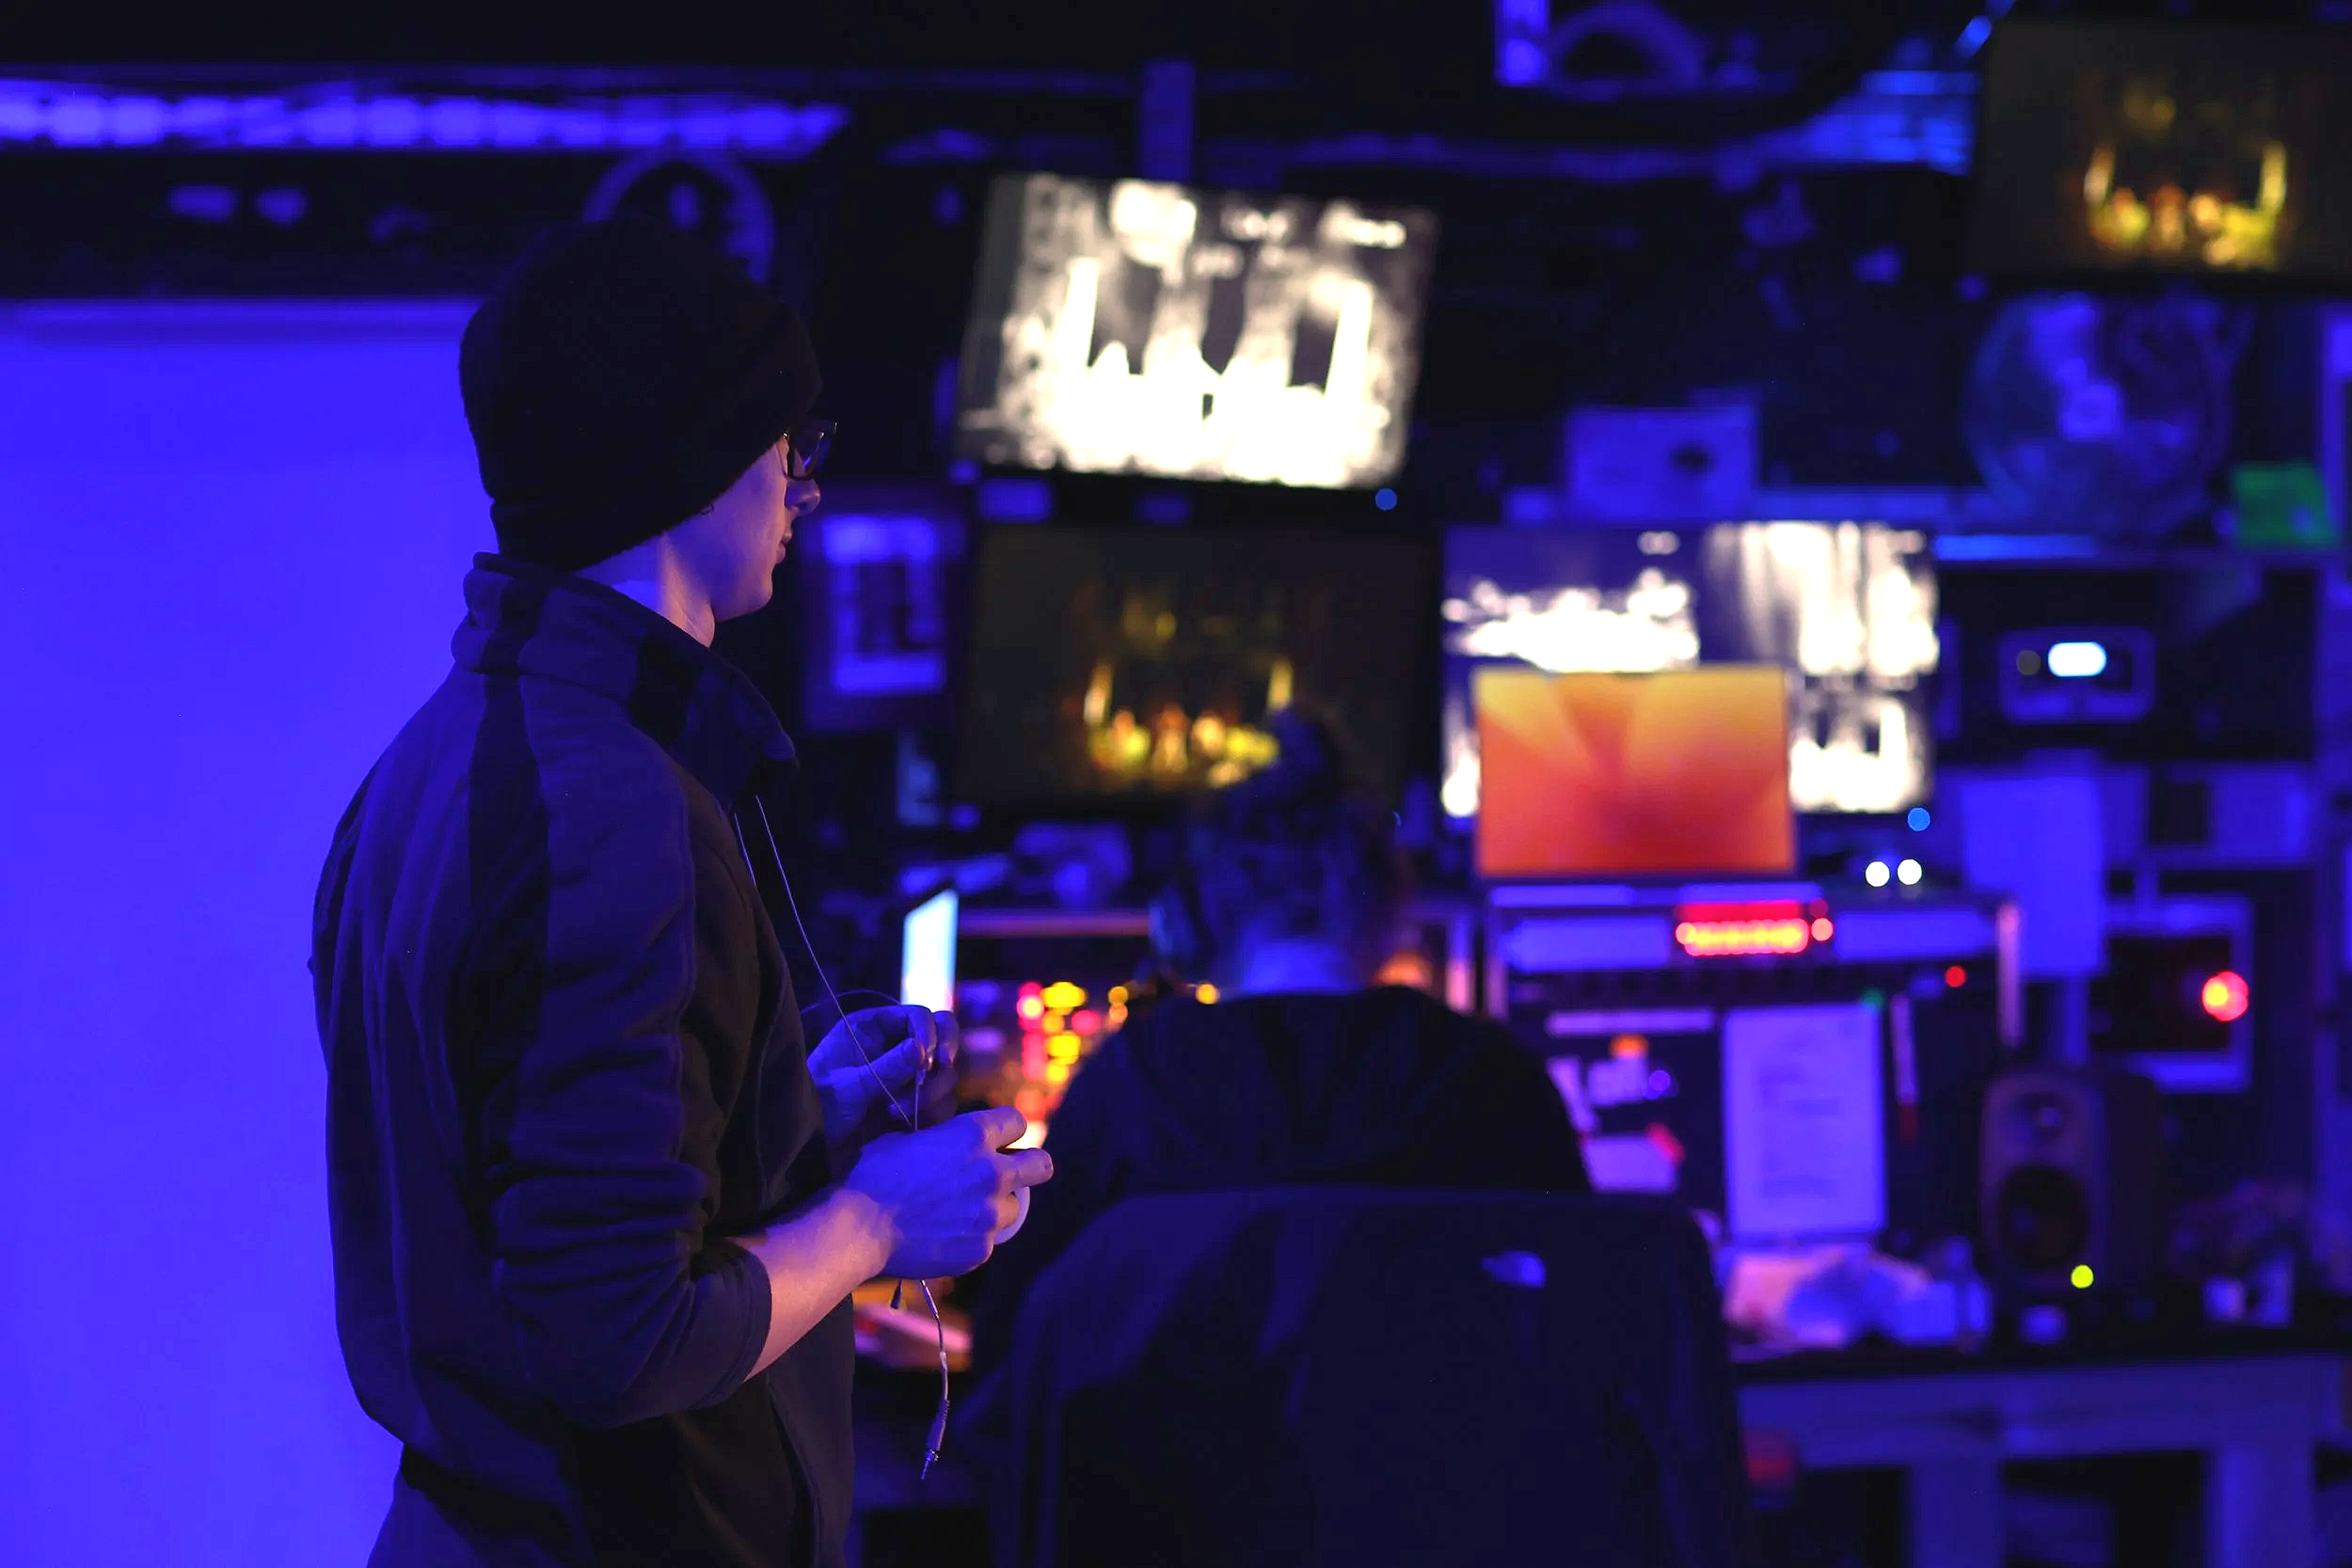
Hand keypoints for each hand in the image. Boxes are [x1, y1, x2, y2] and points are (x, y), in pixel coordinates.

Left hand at [810, 1005, 959, 1160]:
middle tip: (941, 1070)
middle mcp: (895, 1047)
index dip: (930, 1033)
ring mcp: (908, 1076)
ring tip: (896, 1113)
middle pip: (943, 1037)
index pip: (919, 1016)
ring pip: (945, 1074)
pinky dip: (932, 1113)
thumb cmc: (817, 1107)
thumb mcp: (849, 1087)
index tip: (930, 1059)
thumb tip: (920, 1049)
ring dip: (930, 1093)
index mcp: (874, 1029)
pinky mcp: (915, 1103)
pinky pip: (941, 1103)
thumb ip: (886, 1068)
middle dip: (944, 1057)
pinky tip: (906, 1125)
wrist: (810, 1146)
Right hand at [839, 1106, 1054, 1279]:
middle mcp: (990, 1171)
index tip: (998, 1141)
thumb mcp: (906, 1138)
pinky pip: (987, 1240)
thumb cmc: (873, 1177)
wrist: (859, 1228)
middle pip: (1041, 1165)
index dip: (1007, 1130)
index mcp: (972, 1135)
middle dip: (1030, 1167)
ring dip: (994, 1208)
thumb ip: (941, 1138)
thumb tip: (949, 1140)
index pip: (1016, 1122)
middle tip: (1011, 1176)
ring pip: (1012, 1208)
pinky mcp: (981, 1248)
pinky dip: (972, 1239)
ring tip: (961, 1214)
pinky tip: (944, 1237)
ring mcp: (989, 1213)